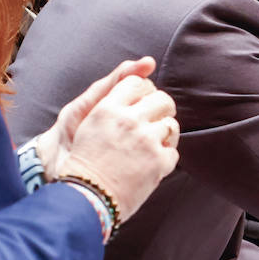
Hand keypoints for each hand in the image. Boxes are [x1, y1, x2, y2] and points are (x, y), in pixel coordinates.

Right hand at [53, 58, 180, 221]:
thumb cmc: (84, 159)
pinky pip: (173, 151)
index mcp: (108, 108)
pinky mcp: (159, 162)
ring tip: (148, 147)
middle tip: (152, 124)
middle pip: (163, 100)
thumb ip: (115, 93)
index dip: (143, 94)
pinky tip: (149, 165)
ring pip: (171, 125)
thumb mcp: (88, 120)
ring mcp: (147, 141)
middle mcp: (129, 121)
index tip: (139, 105)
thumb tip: (148, 62)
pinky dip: (164, 159)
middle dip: (161, 111)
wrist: (85, 196)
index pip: (138, 84)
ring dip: (164, 135)